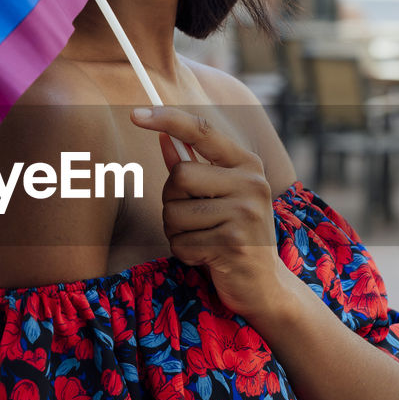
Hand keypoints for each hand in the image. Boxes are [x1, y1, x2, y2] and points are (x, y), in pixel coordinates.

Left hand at [131, 106, 288, 319]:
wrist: (264, 284)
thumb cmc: (233, 234)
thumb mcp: (218, 196)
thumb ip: (193, 167)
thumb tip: (163, 137)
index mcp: (246, 163)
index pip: (201, 131)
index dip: (166, 119)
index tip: (134, 115)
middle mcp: (250, 182)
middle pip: (179, 176)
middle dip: (172, 201)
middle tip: (193, 219)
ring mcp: (245, 212)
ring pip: (174, 213)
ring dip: (176, 232)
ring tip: (202, 239)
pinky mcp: (233, 242)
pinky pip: (181, 243)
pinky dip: (185, 253)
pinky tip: (207, 257)